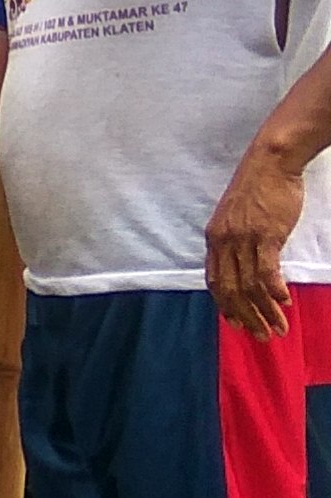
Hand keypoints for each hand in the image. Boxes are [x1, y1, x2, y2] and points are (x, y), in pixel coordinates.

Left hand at [208, 140, 306, 338]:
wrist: (271, 161)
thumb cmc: (258, 187)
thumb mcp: (236, 216)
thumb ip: (235, 241)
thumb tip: (245, 264)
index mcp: (214, 238)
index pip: (214, 281)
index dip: (225, 306)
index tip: (237, 323)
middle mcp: (224, 242)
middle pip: (231, 290)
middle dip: (247, 317)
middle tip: (261, 336)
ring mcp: (243, 239)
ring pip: (250, 286)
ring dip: (265, 311)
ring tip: (278, 328)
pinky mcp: (265, 235)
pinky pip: (267, 271)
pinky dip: (275, 290)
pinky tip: (284, 302)